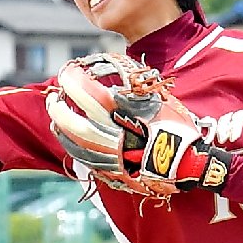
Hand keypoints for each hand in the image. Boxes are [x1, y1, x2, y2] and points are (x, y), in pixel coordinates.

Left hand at [46, 53, 231, 197]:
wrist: (188, 163)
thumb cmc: (177, 126)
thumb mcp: (157, 99)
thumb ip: (132, 89)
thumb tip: (110, 77)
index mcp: (126, 114)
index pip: (88, 92)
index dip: (73, 79)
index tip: (68, 70)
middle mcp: (114, 134)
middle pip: (73, 121)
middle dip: (58, 106)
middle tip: (55, 95)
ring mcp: (111, 156)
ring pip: (75, 142)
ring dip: (60, 125)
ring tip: (56, 113)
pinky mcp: (112, 171)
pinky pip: (83, 158)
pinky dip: (69, 144)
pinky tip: (64, 136)